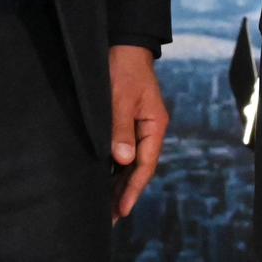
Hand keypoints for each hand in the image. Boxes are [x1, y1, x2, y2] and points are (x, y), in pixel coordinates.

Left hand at [108, 45, 169, 220]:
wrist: (125, 44)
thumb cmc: (124, 68)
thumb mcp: (120, 98)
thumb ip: (121, 128)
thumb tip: (124, 160)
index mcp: (155, 124)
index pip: (145, 164)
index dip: (133, 189)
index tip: (121, 209)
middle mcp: (151, 128)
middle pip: (140, 167)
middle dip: (127, 192)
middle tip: (111, 217)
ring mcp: (141, 125)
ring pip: (133, 161)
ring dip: (121, 182)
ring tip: (108, 205)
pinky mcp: (130, 121)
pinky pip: (126, 150)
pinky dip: (117, 167)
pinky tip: (106, 178)